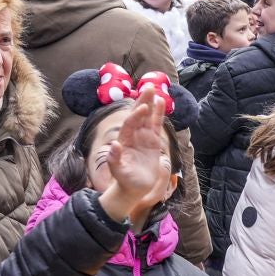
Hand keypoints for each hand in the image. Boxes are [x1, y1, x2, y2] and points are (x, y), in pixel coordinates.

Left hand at [98, 90, 174, 222]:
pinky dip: (158, 114)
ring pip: (147, 117)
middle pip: (138, 115)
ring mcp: (143, 137)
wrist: (134, 188)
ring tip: (154, 89)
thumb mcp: (118, 171)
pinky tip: (161, 102)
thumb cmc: (124, 180)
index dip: (136, 115)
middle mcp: (132, 136)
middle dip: (142, 101)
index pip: (130, 124)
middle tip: (149, 87)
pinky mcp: (152, 141)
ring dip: (150, 104)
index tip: (143, 107)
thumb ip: (114, 159)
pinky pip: (155, 124)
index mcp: (123, 140)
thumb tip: (114, 144)